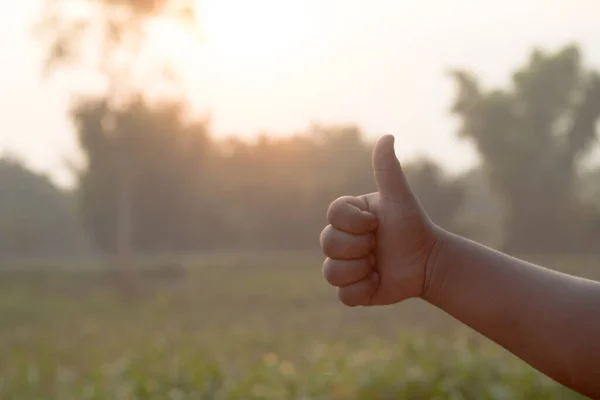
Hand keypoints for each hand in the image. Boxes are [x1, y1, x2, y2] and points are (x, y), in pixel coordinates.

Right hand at [319, 134, 439, 305]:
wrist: (428, 262)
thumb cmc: (412, 226)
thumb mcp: (399, 198)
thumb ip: (388, 170)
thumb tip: (387, 136)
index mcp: (347, 216)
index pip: (333, 216)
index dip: (355, 223)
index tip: (376, 224)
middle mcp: (341, 239)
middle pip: (328, 243)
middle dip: (359, 246)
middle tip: (378, 245)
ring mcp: (344, 265)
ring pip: (331, 272)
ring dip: (360, 269)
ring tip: (378, 264)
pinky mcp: (352, 290)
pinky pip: (343, 295)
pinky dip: (363, 290)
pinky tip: (378, 281)